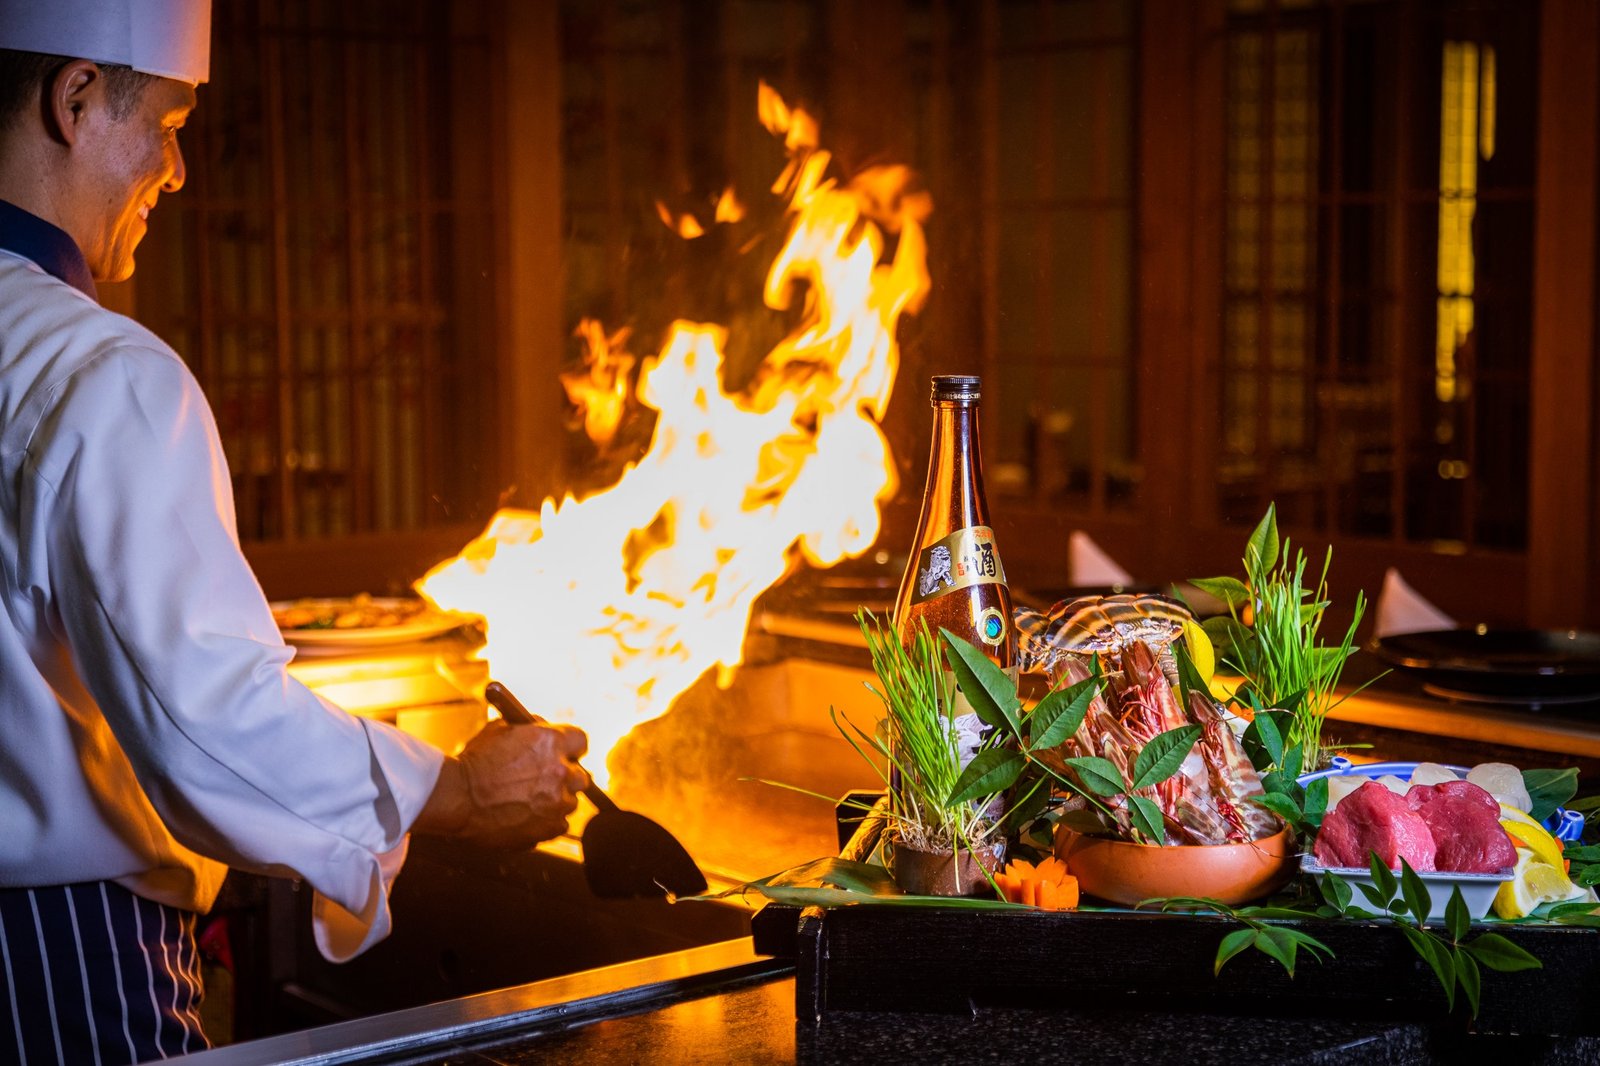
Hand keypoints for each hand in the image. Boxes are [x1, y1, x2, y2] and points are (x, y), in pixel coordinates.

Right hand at [415, 718, 589, 847]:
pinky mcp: (551, 827)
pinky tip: (526, 816)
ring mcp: (558, 802)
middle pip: (580, 775)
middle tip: (546, 780)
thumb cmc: (473, 763)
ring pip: (570, 801)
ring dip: (555, 800)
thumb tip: (541, 727)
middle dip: (566, 776)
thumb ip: (527, 728)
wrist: (456, 799)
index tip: (565, 753)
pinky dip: (547, 821)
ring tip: (528, 800)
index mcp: (550, 742)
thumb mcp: (498, 730)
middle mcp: (560, 771)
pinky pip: (559, 823)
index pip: (581, 741)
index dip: (571, 747)